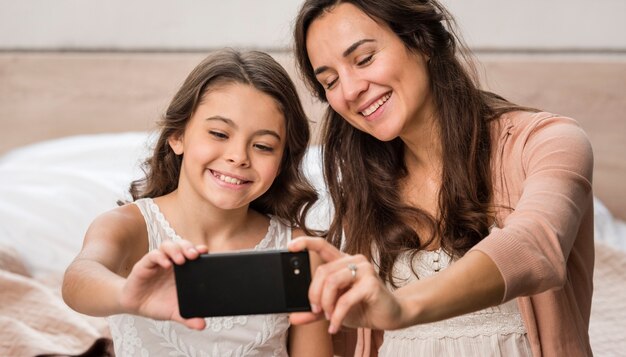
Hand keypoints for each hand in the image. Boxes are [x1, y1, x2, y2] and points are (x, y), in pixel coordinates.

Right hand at [120, 239, 207, 329]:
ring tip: (181, 260)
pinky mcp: (145, 265)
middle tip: (194, 255)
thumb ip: (188, 318)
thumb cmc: (157, 304)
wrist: (134, 306)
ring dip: (176, 250)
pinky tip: (166, 265)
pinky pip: (153, 255)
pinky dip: (160, 258)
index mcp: (182, 271)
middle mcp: (171, 263)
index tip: (206, 252)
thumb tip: (202, 326)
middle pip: (182, 246)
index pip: (192, 254)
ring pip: (168, 246)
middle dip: (189, 247)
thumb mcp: (174, 312)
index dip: (199, 250)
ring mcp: (158, 262)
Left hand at [287, 237, 403, 332]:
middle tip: (316, 310)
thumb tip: (293, 317)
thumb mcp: (334, 309)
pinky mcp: (371, 284)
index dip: (305, 243)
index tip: (290, 246)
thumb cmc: (363, 307)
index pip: (322, 246)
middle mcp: (354, 260)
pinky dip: (336, 315)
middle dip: (314, 294)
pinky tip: (335, 325)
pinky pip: (345, 299)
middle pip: (322, 271)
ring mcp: (364, 269)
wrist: (390, 316)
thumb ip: (314, 311)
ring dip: (325, 304)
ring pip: (331, 281)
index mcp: (343, 262)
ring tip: (328, 317)